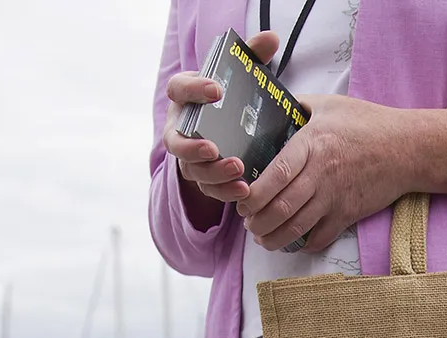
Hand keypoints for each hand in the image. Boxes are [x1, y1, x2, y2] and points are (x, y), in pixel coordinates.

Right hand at [162, 31, 280, 221]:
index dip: (194, 89)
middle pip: (176, 141)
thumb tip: (270, 38)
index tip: (216, 90)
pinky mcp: (202, 177)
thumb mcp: (239, 76)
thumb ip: (251, 56)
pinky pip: (208, 189)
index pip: (179, 89)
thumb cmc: (229, 98)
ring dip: (213, 173)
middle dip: (193, 147)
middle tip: (215, 148)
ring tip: (238, 170)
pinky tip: (245, 190)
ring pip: (192, 169)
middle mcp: (180, 129)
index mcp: (184, 97)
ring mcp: (188, 156)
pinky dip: (225, 191)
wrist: (226, 128)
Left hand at [238, 97, 446, 253]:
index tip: (242, 200)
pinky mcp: (348, 214)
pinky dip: (303, 244)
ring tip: (262, 237)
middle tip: (247, 222)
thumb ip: (298, 106)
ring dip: (273, 237)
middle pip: (282, 206)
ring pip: (297, 227)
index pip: (277, 174)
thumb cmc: (368, 123)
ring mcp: (335, 198)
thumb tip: (271, 105)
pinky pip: (321, 238)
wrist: (407, 149)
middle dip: (257, 221)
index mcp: (313, 144)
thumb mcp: (330, 105)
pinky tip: (293, 241)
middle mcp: (322, 174)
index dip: (255, 193)